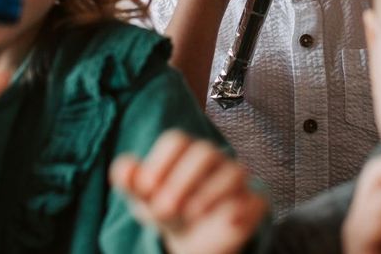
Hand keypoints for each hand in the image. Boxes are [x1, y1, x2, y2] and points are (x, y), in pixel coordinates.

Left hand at [110, 130, 267, 253]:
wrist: (193, 240)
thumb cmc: (167, 209)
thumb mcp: (144, 199)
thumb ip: (131, 182)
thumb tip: (124, 169)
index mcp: (184, 151)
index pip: (176, 141)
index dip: (159, 163)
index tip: (146, 189)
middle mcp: (213, 159)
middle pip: (204, 152)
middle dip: (182, 180)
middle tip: (165, 207)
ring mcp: (235, 179)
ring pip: (234, 171)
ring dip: (211, 192)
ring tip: (191, 214)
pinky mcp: (253, 202)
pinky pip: (256, 198)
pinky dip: (242, 208)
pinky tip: (226, 221)